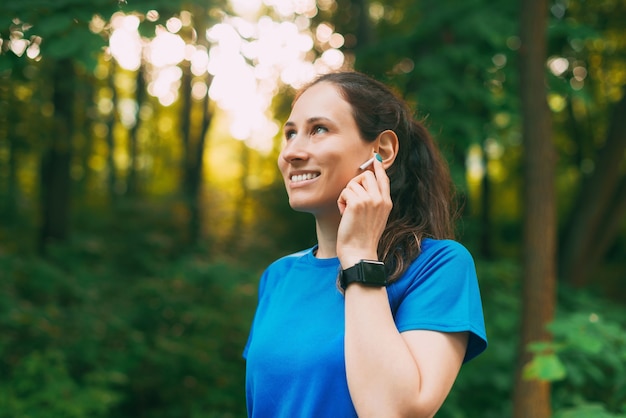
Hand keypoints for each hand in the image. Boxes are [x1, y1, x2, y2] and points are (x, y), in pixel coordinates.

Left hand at [336, 154, 391, 268]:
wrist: (359, 252)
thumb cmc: (363, 237)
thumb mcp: (375, 217)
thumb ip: (374, 200)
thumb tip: (363, 183)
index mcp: (387, 202)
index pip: (383, 178)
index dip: (378, 167)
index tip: (374, 158)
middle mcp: (380, 199)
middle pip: (366, 175)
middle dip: (355, 183)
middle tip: (351, 199)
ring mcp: (370, 200)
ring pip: (353, 183)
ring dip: (346, 195)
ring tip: (348, 211)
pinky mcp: (357, 203)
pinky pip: (344, 191)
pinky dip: (341, 202)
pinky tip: (344, 214)